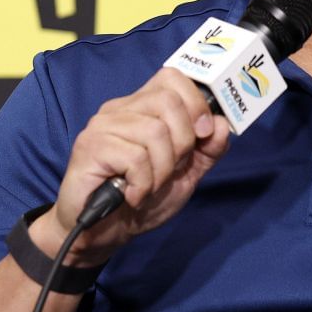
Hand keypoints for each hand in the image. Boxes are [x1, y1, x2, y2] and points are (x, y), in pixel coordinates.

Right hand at [40, 69, 231, 266]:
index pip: (171, 77)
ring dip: (162, 171)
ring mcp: (102, 126)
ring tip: (147, 187)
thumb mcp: (185, 175)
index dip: (195, 103)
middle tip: (169, 171)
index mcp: (141, 108)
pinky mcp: (90, 147)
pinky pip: (136, 158)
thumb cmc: (141, 200)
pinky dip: (143, 185)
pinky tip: (132, 195)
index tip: (202, 134)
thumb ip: (207, 150)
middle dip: (183, 143)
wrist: (104, 233)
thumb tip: (221, 124)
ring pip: (155, 132)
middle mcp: (119, 109)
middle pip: (169, 101)